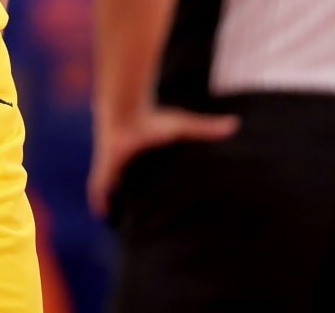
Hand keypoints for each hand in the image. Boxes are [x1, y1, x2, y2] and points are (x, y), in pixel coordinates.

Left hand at [88, 105, 239, 216]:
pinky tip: (102, 216)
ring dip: (117, 200)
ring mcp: (115, 167)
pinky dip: (99, 203)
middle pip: (133, 185)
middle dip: (137, 197)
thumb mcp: (182, 126)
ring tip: (124, 223)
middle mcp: (131, 164)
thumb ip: (206, 128)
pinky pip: (98, 192)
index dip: (155, 187)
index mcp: (146, 157)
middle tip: (147, 218)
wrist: (125, 111)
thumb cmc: (154, 118)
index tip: (165, 201)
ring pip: (115, 189)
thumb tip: (236, 124)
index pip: (150, 176)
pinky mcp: (103, 170)